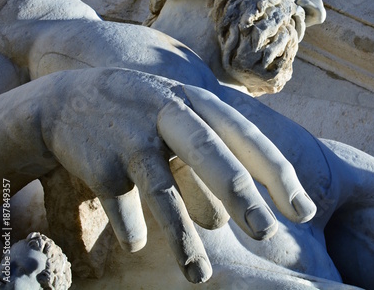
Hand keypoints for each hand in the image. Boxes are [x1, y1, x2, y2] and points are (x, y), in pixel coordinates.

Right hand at [0, 67, 315, 282]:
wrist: (70, 101)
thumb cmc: (142, 116)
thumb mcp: (180, 123)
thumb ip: (209, 164)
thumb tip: (228, 219)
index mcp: (196, 103)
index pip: (246, 137)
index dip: (278, 174)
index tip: (303, 212)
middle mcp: (167, 114)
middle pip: (210, 154)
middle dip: (240, 195)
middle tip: (267, 233)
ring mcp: (132, 137)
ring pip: (163, 191)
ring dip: (183, 238)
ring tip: (200, 275)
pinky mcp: (100, 163)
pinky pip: (122, 206)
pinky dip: (134, 230)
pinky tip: (139, 243)